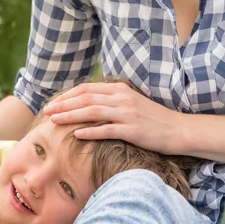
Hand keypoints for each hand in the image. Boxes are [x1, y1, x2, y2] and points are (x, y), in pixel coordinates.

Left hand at [44, 81, 185, 154]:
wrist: (178, 129)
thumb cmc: (153, 119)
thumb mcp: (131, 102)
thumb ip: (112, 100)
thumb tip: (89, 102)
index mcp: (120, 89)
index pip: (87, 88)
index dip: (68, 95)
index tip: (53, 103)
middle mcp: (121, 98)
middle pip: (85, 98)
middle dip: (63, 104)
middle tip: (47, 112)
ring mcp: (127, 113)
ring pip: (92, 111)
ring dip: (70, 115)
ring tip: (54, 121)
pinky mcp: (132, 130)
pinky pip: (106, 129)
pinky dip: (90, 131)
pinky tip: (76, 134)